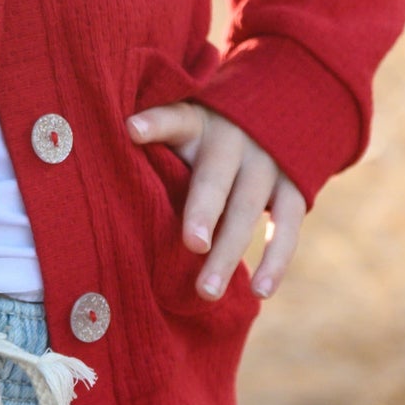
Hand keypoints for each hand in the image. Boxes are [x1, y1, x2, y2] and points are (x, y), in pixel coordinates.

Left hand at [126, 102, 304, 299]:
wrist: (275, 112)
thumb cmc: (205, 135)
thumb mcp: (182, 126)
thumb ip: (155, 145)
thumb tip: (112, 160)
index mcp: (198, 122)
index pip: (174, 119)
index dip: (154, 124)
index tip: (132, 130)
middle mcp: (235, 140)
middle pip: (216, 178)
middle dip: (203, 211)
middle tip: (192, 244)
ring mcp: (267, 165)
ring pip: (248, 210)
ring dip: (229, 252)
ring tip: (207, 291)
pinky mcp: (293, 189)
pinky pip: (287, 227)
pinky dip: (275, 260)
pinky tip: (259, 292)